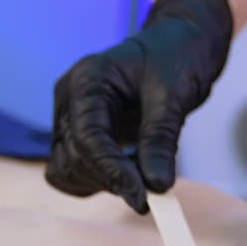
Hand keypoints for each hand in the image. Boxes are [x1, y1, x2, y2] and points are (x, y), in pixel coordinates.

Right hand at [46, 0, 232, 212]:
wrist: (180, 45)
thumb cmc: (177, 58)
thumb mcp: (175, 96)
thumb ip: (161, 140)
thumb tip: (157, 186)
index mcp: (88, 79)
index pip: (87, 137)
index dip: (112, 172)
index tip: (142, 199)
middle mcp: (70, 99)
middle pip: (73, 157)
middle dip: (111, 179)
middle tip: (154, 193)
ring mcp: (70, 118)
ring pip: (66, 170)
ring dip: (102, 183)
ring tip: (144, 175)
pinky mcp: (78, 135)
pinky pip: (72, 172)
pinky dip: (98, 182)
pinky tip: (131, 172)